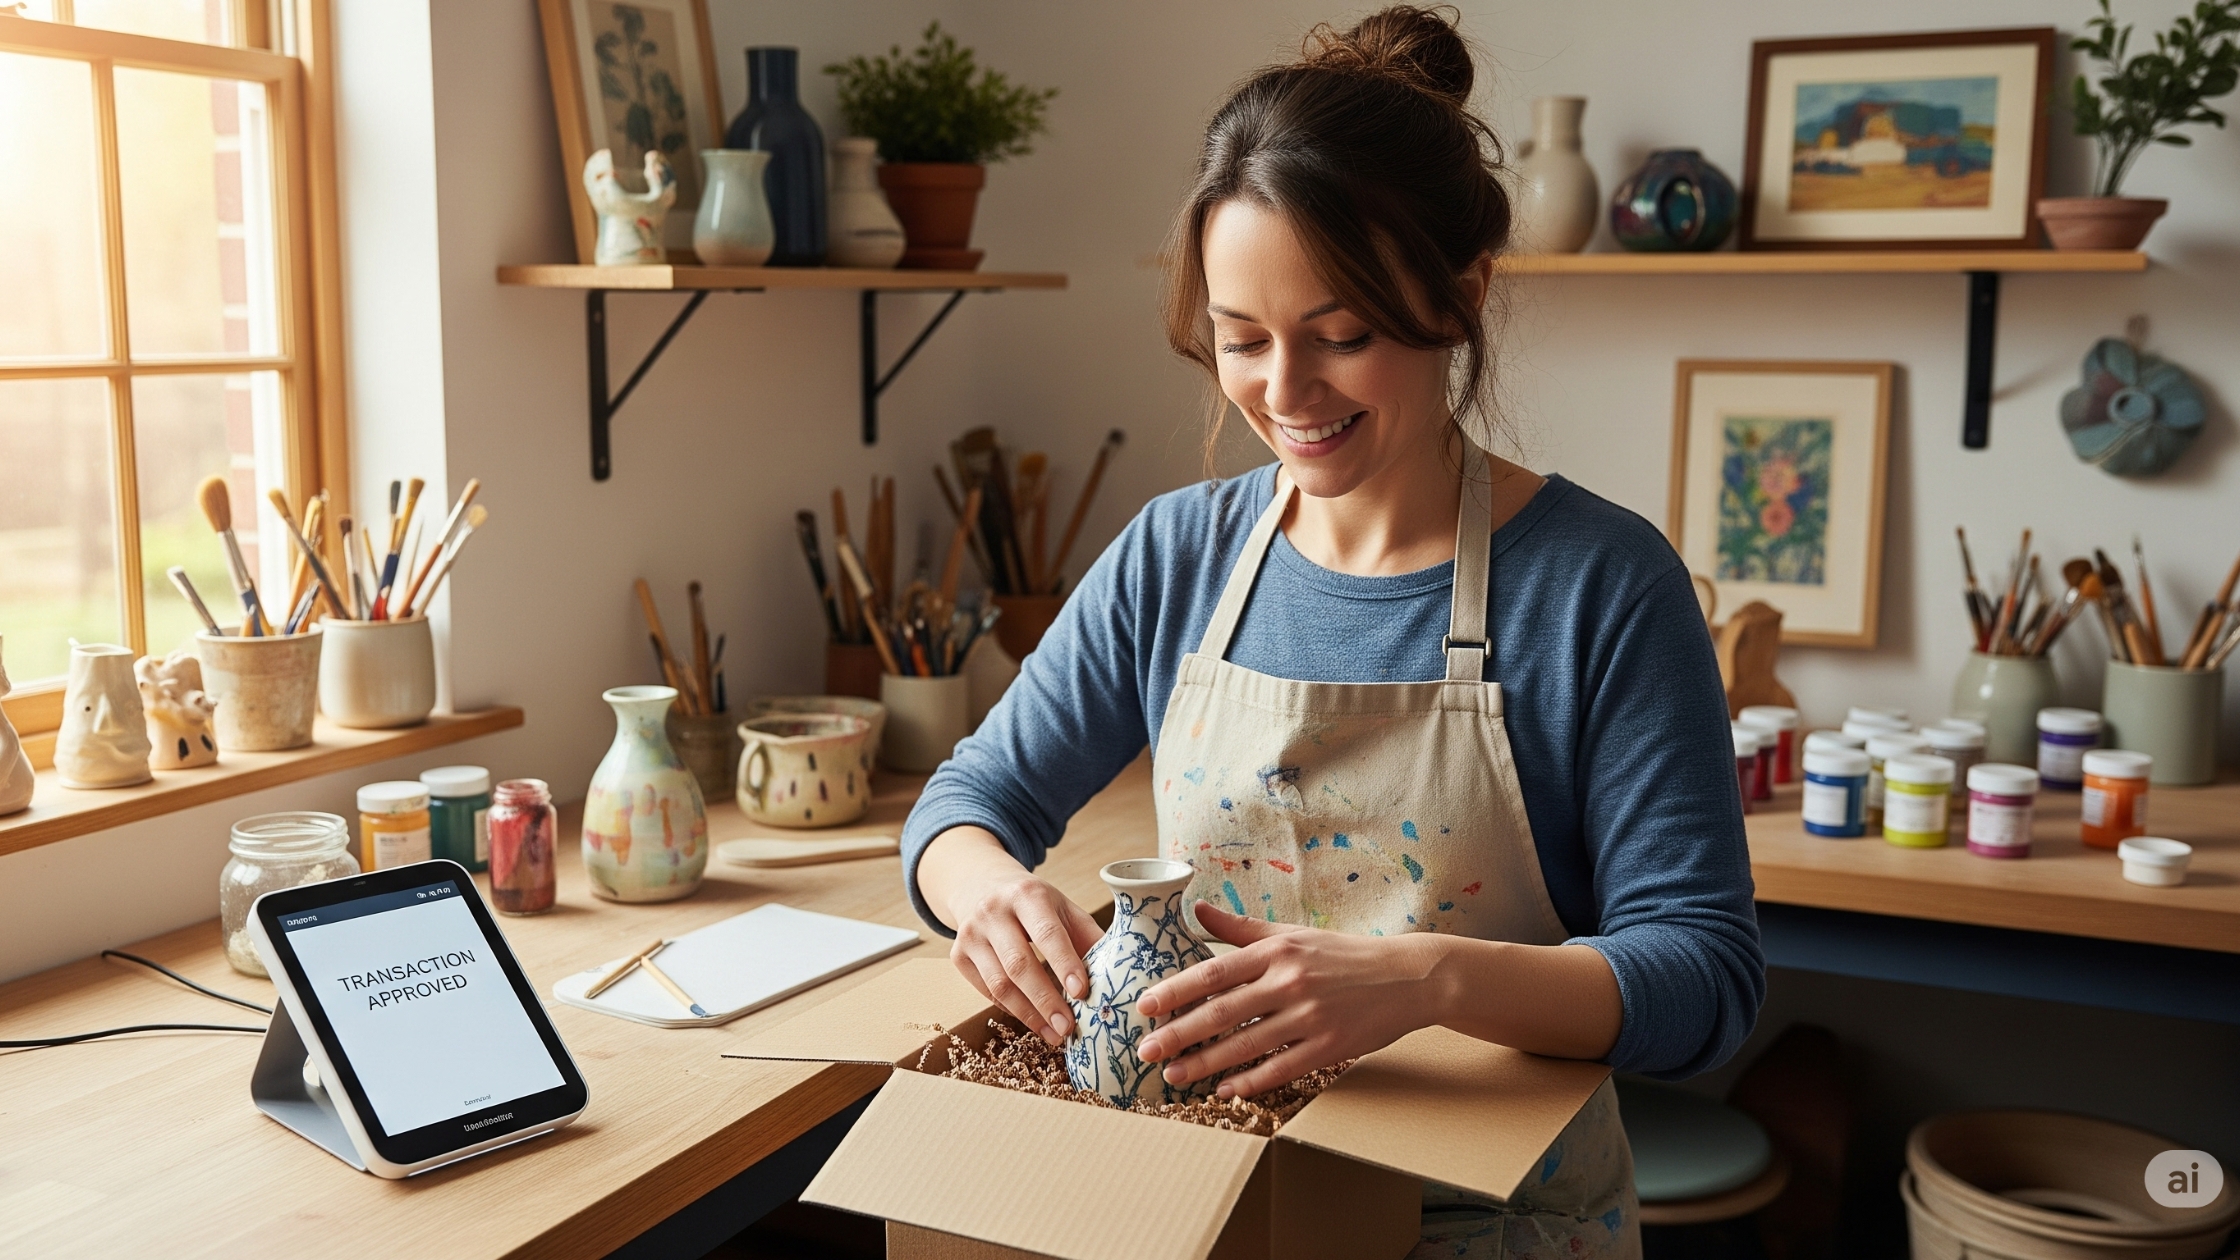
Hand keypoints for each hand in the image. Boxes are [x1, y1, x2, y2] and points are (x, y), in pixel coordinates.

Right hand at [919, 826, 1102, 1045]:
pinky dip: (1012, 1010)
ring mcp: (970, 934)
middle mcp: (993, 911)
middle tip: (1068, 1028)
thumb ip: (1087, 937)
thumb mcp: (1063, 908)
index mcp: (1027, 894)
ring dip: (1029, 1015)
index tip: (1082, 993)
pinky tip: (1034, 1021)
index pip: (1047, 933)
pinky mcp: (958, 955)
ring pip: (999, 984)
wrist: (981, 887)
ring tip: (1055, 1034)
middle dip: (1046, 1000)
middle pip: (1019, 964)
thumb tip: (1120, 972)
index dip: (1065, 964)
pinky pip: (986, 992)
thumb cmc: (1034, 904)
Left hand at [1134, 902, 1445, 1098]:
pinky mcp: (1331, 1046)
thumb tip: (1197, 907)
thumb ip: (1242, 928)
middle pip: (1222, 1012)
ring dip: (1206, 1064)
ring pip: (1246, 1045)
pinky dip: (1251, 1081)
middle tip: (1145, 1052)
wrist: (1408, 977)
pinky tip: (1225, 1090)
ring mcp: (1311, 1016)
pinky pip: (1282, 1068)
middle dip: (1178, 1034)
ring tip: (1174, 1076)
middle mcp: (1290, 981)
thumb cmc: (1342, 955)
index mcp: (1277, 951)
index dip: (1175, 991)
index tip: (1144, 1007)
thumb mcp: (1292, 934)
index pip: (1214, 972)